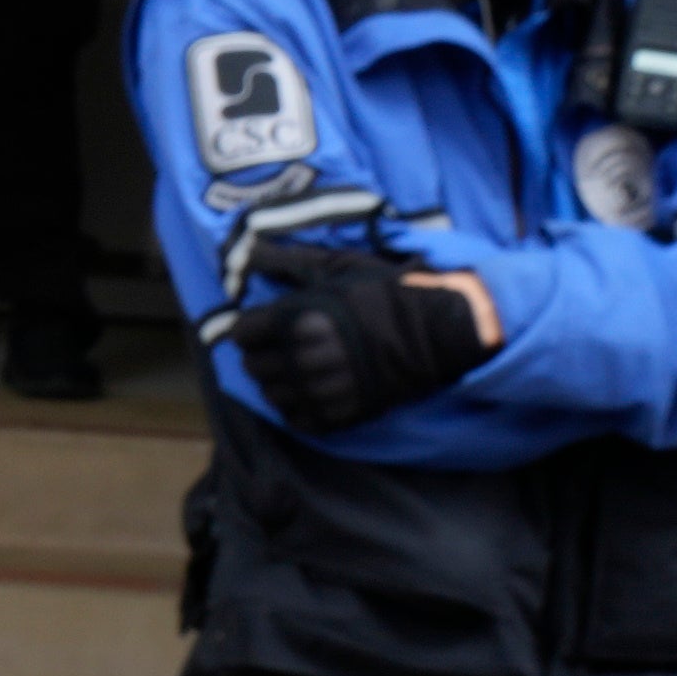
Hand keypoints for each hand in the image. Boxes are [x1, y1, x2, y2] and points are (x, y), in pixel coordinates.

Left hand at [247, 250, 504, 434]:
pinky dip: (296, 408)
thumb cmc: (383, 292)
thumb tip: (243, 254)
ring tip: (294, 370)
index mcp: (297, 320)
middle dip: (262, 354)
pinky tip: (307, 393)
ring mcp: (323, 390)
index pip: (242, 333)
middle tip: (280, 347)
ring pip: (272, 395)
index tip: (263, 325)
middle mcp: (304, 358)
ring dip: (277, 382)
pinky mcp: (341, 413)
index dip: (250, 327)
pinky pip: (298, 420)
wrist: (434, 331)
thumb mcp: (334, 266)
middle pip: (253, 366)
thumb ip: (285, 261)